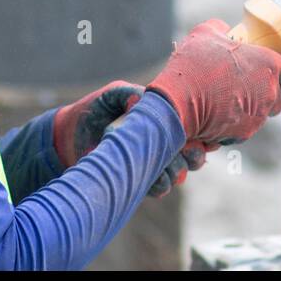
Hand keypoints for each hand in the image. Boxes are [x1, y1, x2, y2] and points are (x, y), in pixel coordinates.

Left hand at [53, 82, 215, 197]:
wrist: (71, 135)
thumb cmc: (96, 109)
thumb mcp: (113, 95)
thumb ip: (129, 93)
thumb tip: (142, 97)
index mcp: (164, 119)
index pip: (193, 127)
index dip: (204, 134)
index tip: (209, 137)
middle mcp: (163, 143)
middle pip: (193, 154)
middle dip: (195, 155)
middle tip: (189, 151)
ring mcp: (152, 163)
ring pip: (178, 173)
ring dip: (177, 171)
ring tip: (170, 168)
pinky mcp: (138, 179)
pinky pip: (158, 186)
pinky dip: (160, 184)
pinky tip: (156, 181)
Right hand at [146, 19, 280, 146]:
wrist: (176, 102)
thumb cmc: (194, 65)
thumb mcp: (206, 33)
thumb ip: (222, 30)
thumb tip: (224, 31)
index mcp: (269, 66)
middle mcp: (268, 93)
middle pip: (279, 100)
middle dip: (266, 95)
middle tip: (246, 86)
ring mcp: (256, 117)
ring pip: (261, 116)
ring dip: (250, 109)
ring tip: (226, 98)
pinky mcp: (242, 134)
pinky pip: (243, 129)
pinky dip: (234, 123)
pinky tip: (216, 112)